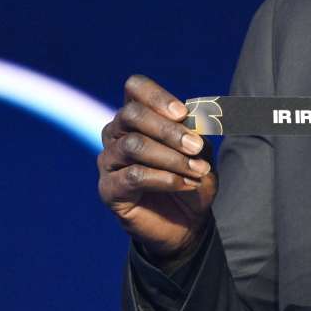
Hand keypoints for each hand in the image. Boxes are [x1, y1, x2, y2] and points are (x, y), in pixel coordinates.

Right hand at [97, 75, 216, 267]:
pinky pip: (134, 176)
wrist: (187, 222)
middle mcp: (116, 133)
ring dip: (171, 157)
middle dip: (169, 129)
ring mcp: (109, 160)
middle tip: (197, 147)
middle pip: (132, 115)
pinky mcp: (108, 189)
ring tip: (197, 169)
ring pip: (134, 145)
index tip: (183, 113)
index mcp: (137, 116)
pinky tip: (185, 183)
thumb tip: (196, 117)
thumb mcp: (201, 151)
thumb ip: (196, 132)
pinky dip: (165, 178)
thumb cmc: (191, 177)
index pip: (135, 88)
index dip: (157, 97)